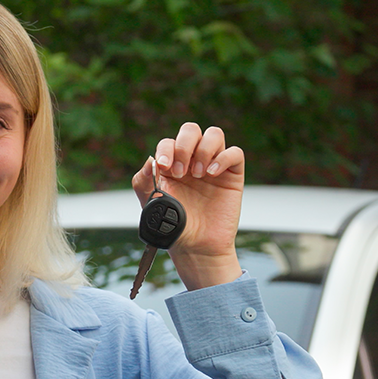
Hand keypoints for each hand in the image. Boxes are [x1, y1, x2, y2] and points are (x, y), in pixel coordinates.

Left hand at [132, 123, 243, 289]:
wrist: (196, 247)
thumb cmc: (173, 227)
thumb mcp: (151, 204)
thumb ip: (143, 181)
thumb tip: (150, 160)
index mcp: (171, 165)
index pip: (169, 142)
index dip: (166, 149)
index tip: (163, 168)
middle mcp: (192, 161)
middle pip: (191, 130)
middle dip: (184, 146)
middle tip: (180, 172)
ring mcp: (213, 166)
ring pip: (214, 135)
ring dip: (203, 150)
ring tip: (197, 174)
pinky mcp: (232, 175)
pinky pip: (234, 153)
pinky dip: (223, 158)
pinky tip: (211, 174)